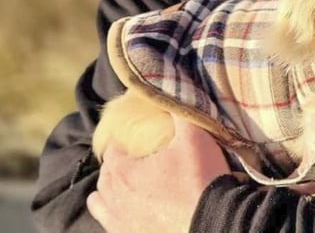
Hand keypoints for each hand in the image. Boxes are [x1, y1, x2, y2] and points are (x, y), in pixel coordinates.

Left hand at [87, 115, 229, 231]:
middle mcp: (114, 199)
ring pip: (101, 204)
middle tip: (133, 161)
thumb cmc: (200, 177)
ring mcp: (120, 224)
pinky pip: (111, 226)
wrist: (213, 222)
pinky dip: (115, 216)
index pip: (111, 149)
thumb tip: (170, 94)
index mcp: (123, 171)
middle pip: (105, 177)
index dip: (122, 142)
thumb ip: (178, 111)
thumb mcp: (194, 135)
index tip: (134, 140)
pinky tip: (130, 212)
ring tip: (125, 188)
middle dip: (115, 166)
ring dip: (108, 193)